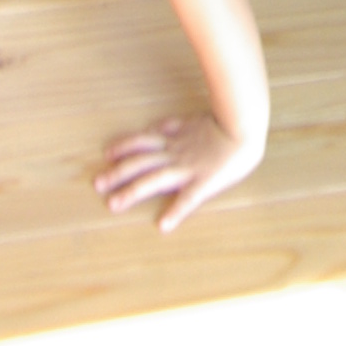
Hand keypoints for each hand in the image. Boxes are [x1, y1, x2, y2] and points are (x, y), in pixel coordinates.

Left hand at [94, 110, 261, 231]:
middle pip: (140, 162)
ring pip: (154, 180)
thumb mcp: (195, 120)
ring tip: (114, 205)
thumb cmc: (225, 123)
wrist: (247, 126)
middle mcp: (175, 154)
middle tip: (98, 184)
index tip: (107, 154)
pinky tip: (164, 225)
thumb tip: (157, 125)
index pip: (143, 141)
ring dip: (133, 192)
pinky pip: (189, 198)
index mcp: (175, 139)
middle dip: (118, 174)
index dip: (124, 146)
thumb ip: (175, 125)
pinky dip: (176, 211)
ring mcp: (188, 168)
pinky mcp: (205, 182)